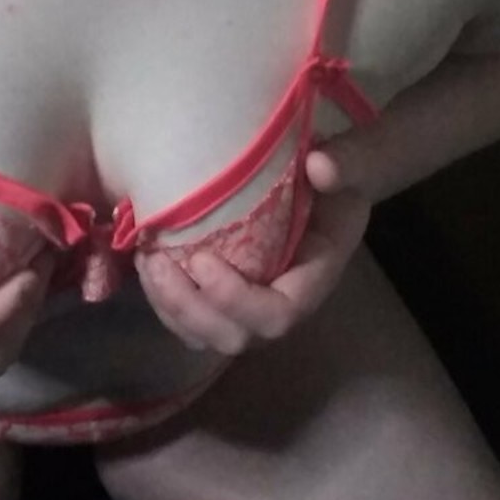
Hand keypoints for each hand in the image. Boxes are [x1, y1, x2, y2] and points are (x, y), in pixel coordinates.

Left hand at [134, 148, 370, 354]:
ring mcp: (253, 306)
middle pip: (234, 336)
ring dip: (170, 307)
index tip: (200, 257)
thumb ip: (346, 163)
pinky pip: (192, 320)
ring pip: (206, 335)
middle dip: (190, 307)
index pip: (277, 315)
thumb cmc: (341, 180)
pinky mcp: (228, 298)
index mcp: (315, 278)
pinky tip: (145, 261)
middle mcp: (283, 303)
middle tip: (157, 261)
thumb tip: (319, 166)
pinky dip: (164, 300)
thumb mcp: (354, 165)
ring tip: (145, 261)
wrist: (334, 189)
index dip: (235, 299)